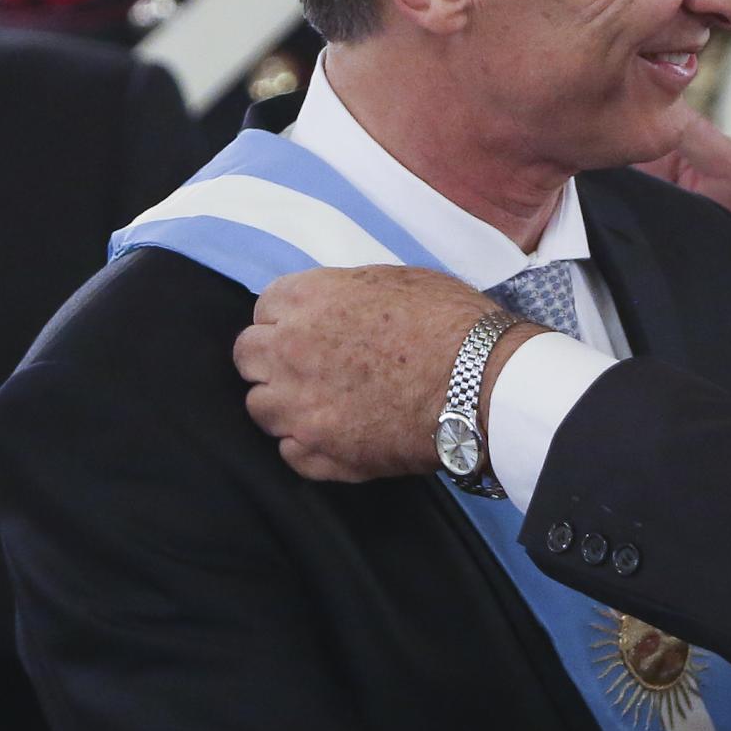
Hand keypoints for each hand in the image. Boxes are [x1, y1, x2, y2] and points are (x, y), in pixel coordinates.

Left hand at [234, 266, 543, 482]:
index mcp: (307, 300)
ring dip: (287, 403)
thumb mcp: (398, 278)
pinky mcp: (319, 452)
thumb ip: (346, 292)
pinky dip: (308, 444)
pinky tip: (342, 433)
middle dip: (275, 359)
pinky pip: (289, 452)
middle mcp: (288, 351)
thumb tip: (337, 306)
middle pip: (249, 357)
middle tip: (313, 366)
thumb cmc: (452, 323)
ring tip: (327, 404)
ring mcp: (298, 407)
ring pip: (260, 407)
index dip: (292, 318)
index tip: (314, 329)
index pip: (265, 308)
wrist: (481, 381)